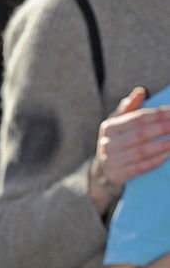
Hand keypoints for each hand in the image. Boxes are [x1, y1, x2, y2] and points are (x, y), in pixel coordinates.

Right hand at [91, 87, 169, 209]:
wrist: (103, 173)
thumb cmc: (117, 143)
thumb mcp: (118, 124)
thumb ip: (129, 108)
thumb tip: (140, 92)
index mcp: (109, 127)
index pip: (137, 118)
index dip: (157, 115)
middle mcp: (107, 143)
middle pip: (140, 133)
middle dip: (163, 128)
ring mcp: (111, 160)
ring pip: (141, 151)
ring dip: (162, 146)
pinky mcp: (116, 176)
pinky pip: (139, 168)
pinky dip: (154, 162)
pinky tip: (167, 156)